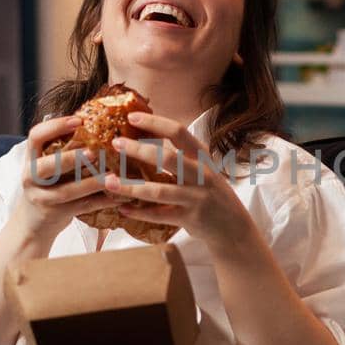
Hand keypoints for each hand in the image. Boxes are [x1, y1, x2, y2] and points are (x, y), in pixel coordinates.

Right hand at [6, 114, 112, 243]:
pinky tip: (118, 196)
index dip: (55, 126)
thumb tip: (96, 122)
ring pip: (66, 191)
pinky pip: (81, 207)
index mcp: (31, 159)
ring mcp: (41, 198)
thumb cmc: (47, 186)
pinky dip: (101, 201)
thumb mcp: (47, 166)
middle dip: (69, 159)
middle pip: (45, 167)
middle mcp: (31, 177)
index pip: (35, 137)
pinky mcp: (55, 215)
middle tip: (93, 152)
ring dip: (91, 183)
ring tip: (112, 177)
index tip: (78, 120)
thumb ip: (62, 149)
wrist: (32, 224)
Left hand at [105, 111, 257, 253]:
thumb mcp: (205, 170)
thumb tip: (149, 140)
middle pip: (167, 158)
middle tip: (115, 144)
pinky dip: (139, 213)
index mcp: (202, 158)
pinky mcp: (190, 219)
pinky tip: (123, 209)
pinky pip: (159, 216)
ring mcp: (196, 198)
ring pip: (158, 191)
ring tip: (109, 182)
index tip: (132, 117)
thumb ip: (184, 157)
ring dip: (131, 187)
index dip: (155, 122)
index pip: (179, 132)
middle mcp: (201, 175)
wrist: (235, 228)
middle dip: (138, 150)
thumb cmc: (212, 194)